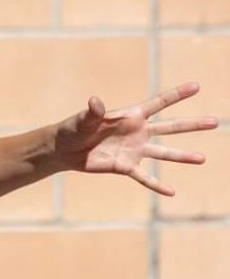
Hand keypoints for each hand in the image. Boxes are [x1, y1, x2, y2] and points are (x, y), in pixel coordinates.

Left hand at [54, 82, 217, 195]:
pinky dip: (156, 185)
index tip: (196, 86)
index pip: (158, 103)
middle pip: (170, 127)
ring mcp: (134, 150)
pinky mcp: (125, 167)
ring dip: (182, 156)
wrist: (64, 150)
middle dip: (192, 125)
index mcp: (130, 115)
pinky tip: (171, 192)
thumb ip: (92, 112)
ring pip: (163, 152)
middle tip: (216, 121)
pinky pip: (144, 177)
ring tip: (202, 159)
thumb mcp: (82, 119)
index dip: (177, 95)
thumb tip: (95, 102)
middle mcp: (137, 132)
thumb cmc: (73, 129)